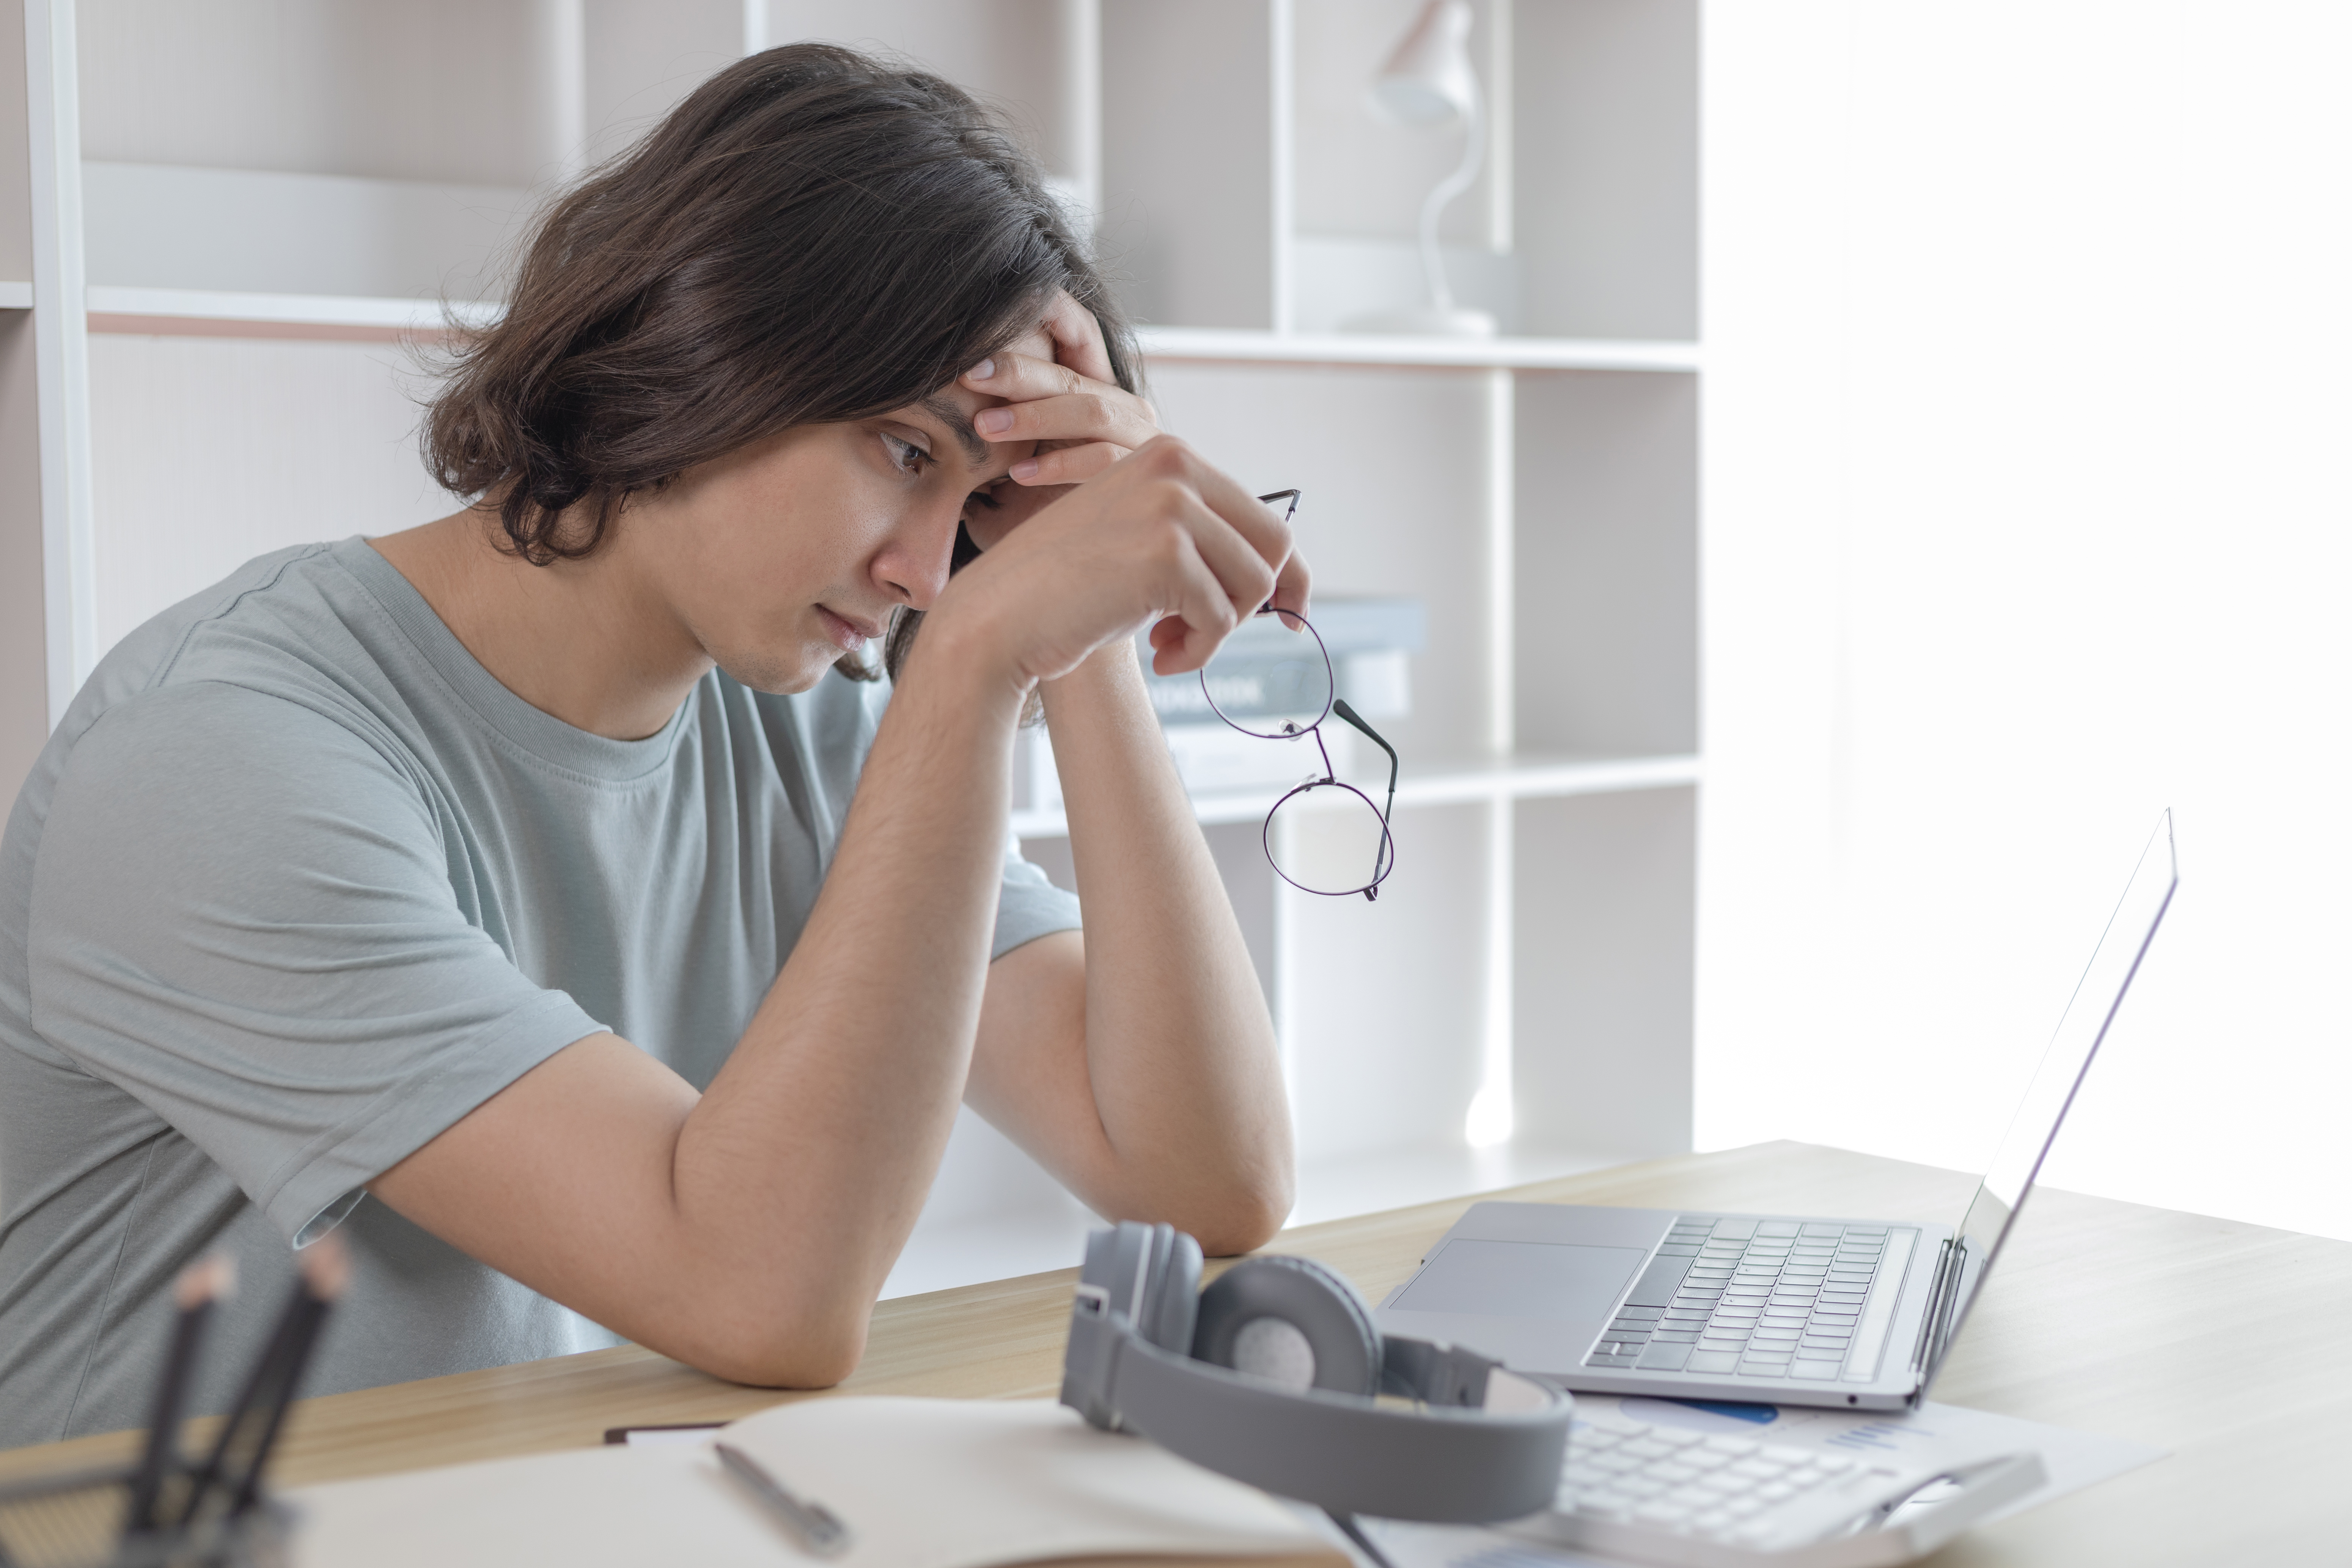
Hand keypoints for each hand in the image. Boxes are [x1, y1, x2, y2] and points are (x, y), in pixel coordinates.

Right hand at [924, 435, 1309, 694]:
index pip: (1266, 520)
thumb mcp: (1144, 545)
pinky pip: (1221, 618)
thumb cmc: (1068, 591)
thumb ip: (1203, 543)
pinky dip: (1197, 651)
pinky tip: (1159, 658)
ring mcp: (1172, 506)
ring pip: (1254, 585)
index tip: (1291, 616)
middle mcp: (1176, 467)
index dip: (1288, 576)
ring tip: (1170, 645)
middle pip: (1273, 548)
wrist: (997, 618)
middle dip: (1249, 604)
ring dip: (1217, 631)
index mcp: (1172, 456)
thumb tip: (1288, 576)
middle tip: (1198, 635)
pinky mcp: (1167, 553)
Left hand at [958, 291, 1162, 547]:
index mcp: (1097, 398)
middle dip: (1019, 377)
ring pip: (1093, 412)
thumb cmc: (1043, 522)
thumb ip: (1002, 434)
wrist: (1082, 582)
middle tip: (970, 378)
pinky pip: (1106, 458)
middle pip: (1073, 381)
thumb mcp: (1017, 468)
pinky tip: (1020, 473)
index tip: (966, 366)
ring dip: (1036, 416)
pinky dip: (1061, 463)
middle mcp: (1129, 413)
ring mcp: (1145, 441)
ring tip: (984, 427)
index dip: (1014, 361)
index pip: (1056, 368)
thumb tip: (949, 398)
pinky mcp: (1150, 476)